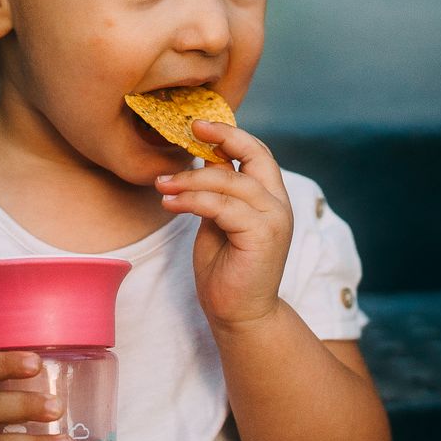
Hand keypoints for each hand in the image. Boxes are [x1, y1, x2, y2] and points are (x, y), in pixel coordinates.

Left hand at [155, 120, 290, 329]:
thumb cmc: (227, 271)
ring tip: (161, 184)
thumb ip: (218, 194)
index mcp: (270, 198)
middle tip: (189, 131)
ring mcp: (274, 220)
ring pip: (231, 182)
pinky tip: (170, 203)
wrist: (239, 315)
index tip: (199, 124)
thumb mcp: (219, 222)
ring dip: (190, 179)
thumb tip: (202, 163)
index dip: (231, 134)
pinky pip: (222, 207)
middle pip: (255, 155)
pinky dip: (193, 201)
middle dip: (223, 138)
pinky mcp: (262, 236)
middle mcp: (278, 205)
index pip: (257, 153)